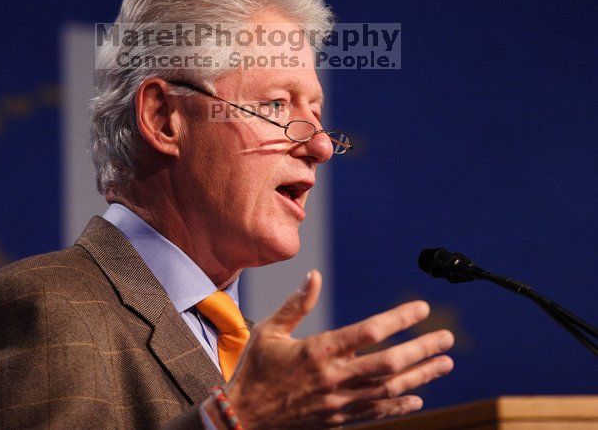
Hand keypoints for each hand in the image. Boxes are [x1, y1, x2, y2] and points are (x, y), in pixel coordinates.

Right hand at [225, 270, 453, 428]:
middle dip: (422, 350)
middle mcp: (334, 377)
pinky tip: (418, 398)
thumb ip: (296, 305)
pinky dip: (400, 406)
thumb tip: (313, 276)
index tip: (422, 308)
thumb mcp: (269, 330)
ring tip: (445, 364)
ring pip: (389, 389)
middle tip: (447, 338)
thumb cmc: (255, 369)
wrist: (243, 417)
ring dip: (421, 376)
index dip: (399, 319)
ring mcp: (338, 402)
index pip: (369, 331)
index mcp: (318, 351)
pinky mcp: (338, 419)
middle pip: (389, 363)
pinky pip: (376, 413)